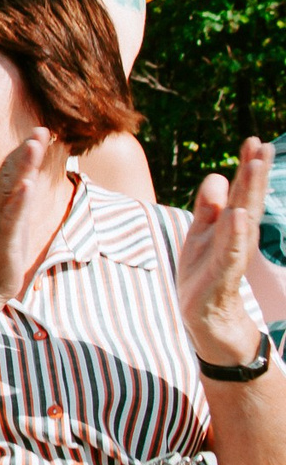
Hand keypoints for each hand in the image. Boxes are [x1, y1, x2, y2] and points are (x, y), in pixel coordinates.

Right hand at [0, 133, 68, 300]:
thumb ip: (15, 195)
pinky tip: (27, 186)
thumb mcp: (8, 217)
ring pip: (11, 189)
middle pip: (10, 172)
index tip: (42, 129)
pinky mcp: (4, 239)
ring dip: (22, 167)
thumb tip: (25, 175)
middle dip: (26, 150)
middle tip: (41, 129)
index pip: (11, 168)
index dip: (26, 148)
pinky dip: (18, 201)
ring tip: (33, 147)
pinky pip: (11, 217)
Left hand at [178, 137, 275, 366]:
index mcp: (229, 228)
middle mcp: (235, 239)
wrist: (208, 324)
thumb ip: (209, 209)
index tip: (255, 140)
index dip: (247, 167)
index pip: (242, 192)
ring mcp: (230, 257)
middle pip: (247, 201)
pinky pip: (230, 252)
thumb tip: (217, 177)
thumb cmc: (205, 277)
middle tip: (261, 145)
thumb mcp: (201, 237)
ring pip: (242, 221)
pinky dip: (235, 233)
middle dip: (254, 173)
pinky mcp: (221, 278)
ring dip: (249, 194)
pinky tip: (240, 215)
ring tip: (254, 167)